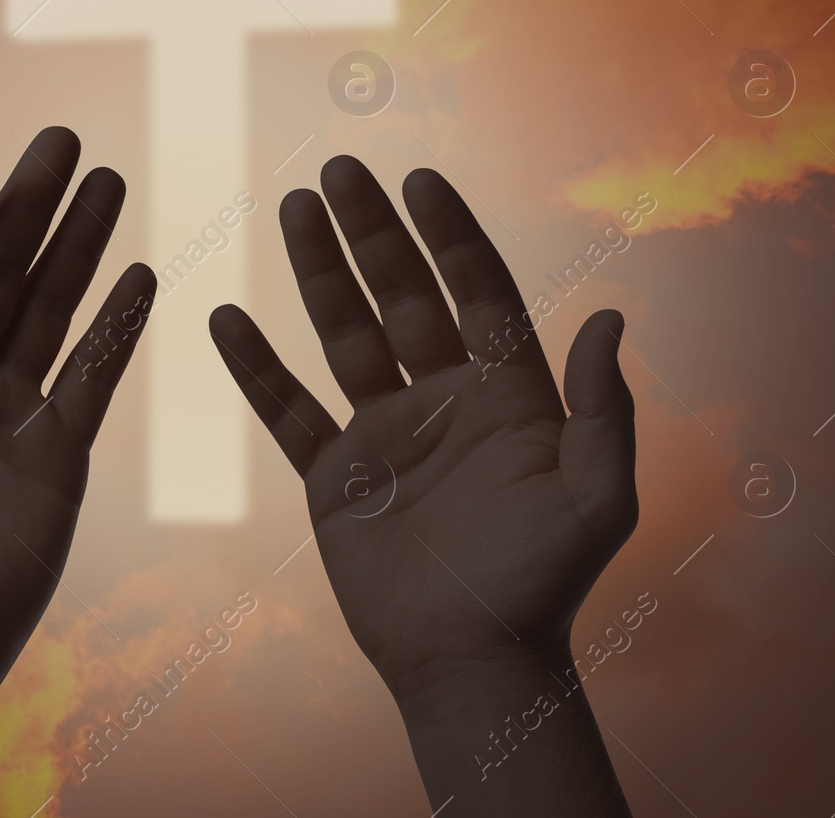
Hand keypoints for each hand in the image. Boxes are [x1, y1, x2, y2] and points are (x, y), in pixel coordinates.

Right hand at [209, 155, 636, 699]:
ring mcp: (384, 434)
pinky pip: (287, 410)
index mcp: (506, 395)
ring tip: (291, 207)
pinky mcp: (333, 476)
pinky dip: (256, 368)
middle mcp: (444, 401)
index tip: (419, 179)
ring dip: (316, 272)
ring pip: (343, 334)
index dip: (449, 236)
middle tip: (337, 172)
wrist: (469, 662)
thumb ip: (603, 410)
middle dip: (371, 232)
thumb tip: (609, 316)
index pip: (476, 292)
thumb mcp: (595, 499)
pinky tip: (225, 317)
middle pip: (401, 297)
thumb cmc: (543, 585)